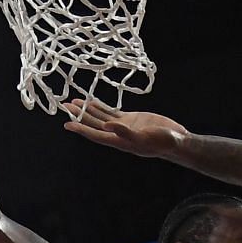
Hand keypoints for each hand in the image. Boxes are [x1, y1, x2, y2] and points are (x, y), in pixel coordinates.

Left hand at [60, 98, 187, 156]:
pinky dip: (101, 107)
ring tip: (73, 101)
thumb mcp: (145, 137)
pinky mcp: (130, 119)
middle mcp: (118, 134)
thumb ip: (125, 132)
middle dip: (79, 116)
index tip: (67, 124)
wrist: (176, 139)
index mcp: (119, 141)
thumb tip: (107, 126)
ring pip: (101, 117)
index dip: (81, 129)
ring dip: (87, 110)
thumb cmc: (163, 141)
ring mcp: (123, 126)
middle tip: (65, 106)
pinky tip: (92, 102)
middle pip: (94, 125)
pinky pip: (111, 112)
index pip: (96, 135)